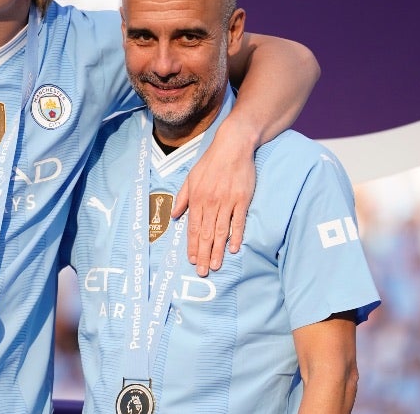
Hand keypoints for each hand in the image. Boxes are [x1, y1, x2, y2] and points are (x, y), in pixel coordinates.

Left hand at [172, 125, 254, 275]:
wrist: (233, 147)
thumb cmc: (210, 163)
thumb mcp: (191, 178)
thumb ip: (183, 198)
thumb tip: (176, 216)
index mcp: (196, 199)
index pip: (192, 227)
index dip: (191, 245)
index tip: (191, 260)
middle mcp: (210, 203)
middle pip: (205, 233)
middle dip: (202, 254)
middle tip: (201, 272)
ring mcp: (227, 202)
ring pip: (220, 231)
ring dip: (216, 251)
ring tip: (214, 266)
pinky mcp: (242, 200)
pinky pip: (238, 222)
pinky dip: (235, 236)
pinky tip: (232, 249)